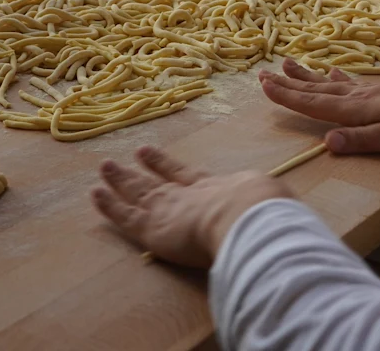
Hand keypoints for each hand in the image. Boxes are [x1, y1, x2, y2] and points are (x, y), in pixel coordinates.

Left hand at [91, 146, 290, 267]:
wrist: (249, 214)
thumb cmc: (266, 213)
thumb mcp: (270, 206)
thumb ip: (268, 210)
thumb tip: (283, 217)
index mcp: (215, 189)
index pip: (187, 176)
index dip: (168, 166)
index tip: (152, 154)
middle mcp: (187, 194)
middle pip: (160, 180)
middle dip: (144, 170)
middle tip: (132, 155)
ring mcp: (168, 207)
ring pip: (137, 192)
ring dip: (120, 180)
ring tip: (105, 167)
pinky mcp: (152, 225)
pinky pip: (124, 215)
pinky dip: (109, 205)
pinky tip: (96, 194)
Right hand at [259, 57, 379, 153]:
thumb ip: (362, 140)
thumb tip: (326, 142)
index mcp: (359, 110)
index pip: (316, 105)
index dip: (288, 97)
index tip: (264, 86)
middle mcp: (361, 97)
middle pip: (317, 91)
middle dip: (290, 84)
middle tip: (263, 74)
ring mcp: (374, 92)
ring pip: (330, 85)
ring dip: (307, 78)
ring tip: (288, 65)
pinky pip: (351, 83)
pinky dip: (335, 79)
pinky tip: (332, 74)